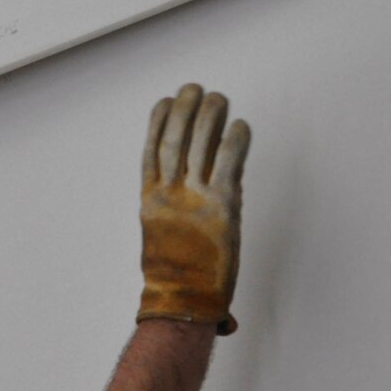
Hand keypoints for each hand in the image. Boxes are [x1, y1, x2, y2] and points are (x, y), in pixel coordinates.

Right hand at [139, 83, 248, 332]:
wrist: (183, 301)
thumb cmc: (175, 274)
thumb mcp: (163, 233)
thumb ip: (177, 203)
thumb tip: (206, 176)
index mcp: (150, 200)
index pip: (151, 150)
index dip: (158, 121)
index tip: (167, 101)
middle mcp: (169, 195)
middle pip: (175, 140)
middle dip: (184, 110)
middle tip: (194, 88)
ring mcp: (194, 200)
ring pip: (200, 145)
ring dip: (209, 116)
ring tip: (218, 97)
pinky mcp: (222, 208)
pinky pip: (229, 164)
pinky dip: (235, 140)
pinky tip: (240, 125)